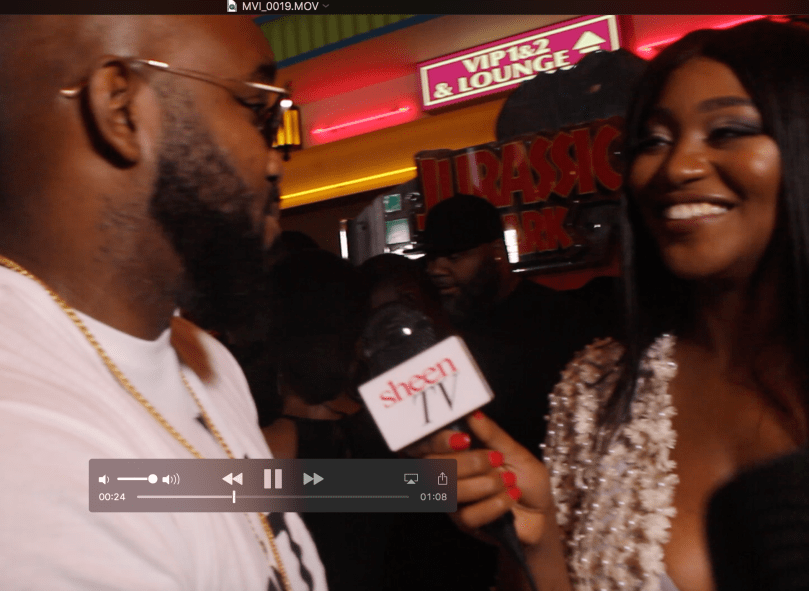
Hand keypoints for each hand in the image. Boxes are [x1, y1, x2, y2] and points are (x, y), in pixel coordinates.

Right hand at [407, 411, 555, 547]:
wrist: (542, 514)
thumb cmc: (526, 479)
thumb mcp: (514, 451)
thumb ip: (491, 434)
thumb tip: (473, 412)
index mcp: (456, 452)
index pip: (427, 445)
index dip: (437, 441)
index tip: (463, 439)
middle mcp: (449, 475)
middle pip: (432, 467)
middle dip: (468, 462)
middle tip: (496, 459)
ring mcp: (454, 500)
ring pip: (450, 491)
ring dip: (486, 484)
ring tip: (510, 480)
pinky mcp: (465, 524)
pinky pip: (468, 515)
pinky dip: (495, 504)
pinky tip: (510, 497)